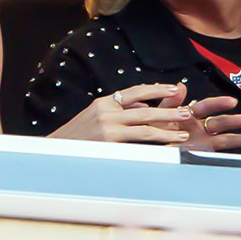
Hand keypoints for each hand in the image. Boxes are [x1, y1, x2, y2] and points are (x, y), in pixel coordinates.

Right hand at [48, 84, 198, 143]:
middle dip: (168, 109)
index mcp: (104, 102)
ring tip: (183, 131)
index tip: (173, 89)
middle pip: (145, 107)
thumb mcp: (94, 117)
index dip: (156, 89)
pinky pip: (138, 141)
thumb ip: (117, 112)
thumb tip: (141, 108)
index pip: (135, 91)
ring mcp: (108, 126)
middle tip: (186, 111)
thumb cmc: (76, 137)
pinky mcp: (110, 142)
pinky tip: (167, 146)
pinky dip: (155, 142)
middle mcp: (107, 111)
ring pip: (145, 125)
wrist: (54, 151)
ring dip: (167, 128)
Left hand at [158, 90, 240, 151]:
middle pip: (221, 122)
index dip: (219, 104)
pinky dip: (229, 151)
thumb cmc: (152, 128)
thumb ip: (169, 102)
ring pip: (224, 138)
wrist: (145, 147)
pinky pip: (217, 152)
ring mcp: (201, 140)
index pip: (207, 106)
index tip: (231, 102)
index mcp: (189, 113)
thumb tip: (181, 86)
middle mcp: (199, 126)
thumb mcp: (158, 113)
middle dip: (236, 121)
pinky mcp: (201, 153)